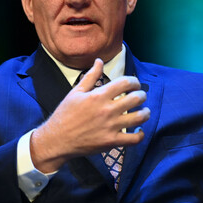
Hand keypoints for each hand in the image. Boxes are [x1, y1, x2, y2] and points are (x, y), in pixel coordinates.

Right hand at [30, 58, 149, 172]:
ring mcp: (110, 127)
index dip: (134, 81)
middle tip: (141, 96)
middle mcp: (107, 110)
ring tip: (144, 111)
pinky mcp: (111, 141)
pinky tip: (139, 131)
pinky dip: (140, 135)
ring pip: (138, 117)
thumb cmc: (65, 114)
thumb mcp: (76, 92)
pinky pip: (133, 139)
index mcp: (98, 96)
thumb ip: (90, 76)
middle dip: (142, 95)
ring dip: (145, 113)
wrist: (57, 139)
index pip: (125, 83)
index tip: (135, 84)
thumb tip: (99, 61)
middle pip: (136, 99)